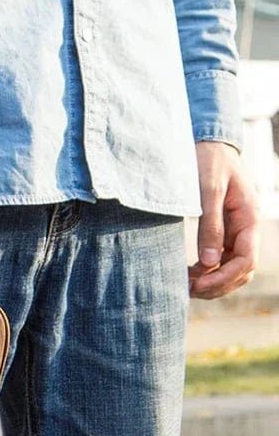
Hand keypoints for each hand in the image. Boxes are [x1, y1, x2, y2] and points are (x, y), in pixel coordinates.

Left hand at [189, 141, 260, 298]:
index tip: (197, 284)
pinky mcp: (222, 233)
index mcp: (249, 219)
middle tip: (187, 290)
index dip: (223, 278)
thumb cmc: (208, 162)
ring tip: (185, 285)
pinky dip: (206, 272)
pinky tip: (187, 274)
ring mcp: (235, 232)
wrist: (206, 145)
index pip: (246, 261)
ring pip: (231, 269)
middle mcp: (246, 229)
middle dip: (217, 285)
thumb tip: (209, 262)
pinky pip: (219, 260)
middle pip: (241, 271)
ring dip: (212, 281)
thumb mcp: (207, 190)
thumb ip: (210, 225)